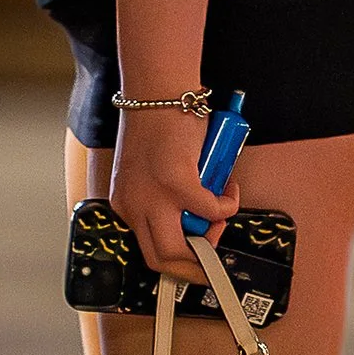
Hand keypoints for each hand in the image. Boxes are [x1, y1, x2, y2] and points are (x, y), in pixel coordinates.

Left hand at [109, 106, 236, 283]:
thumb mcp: (148, 173)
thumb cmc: (157, 123)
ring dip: (212, 238)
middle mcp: (133, 206)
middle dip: (195, 264)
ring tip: (221, 213)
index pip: (147, 250)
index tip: (199, 248)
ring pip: (182, 249)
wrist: (158, 90)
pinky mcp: (177, 182)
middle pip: (162, 260)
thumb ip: (161, 199)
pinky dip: (227, 205)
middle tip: (215, 245)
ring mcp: (154, 197)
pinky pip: (212, 210)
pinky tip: (229, 188)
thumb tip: (196, 220)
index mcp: (124, 203)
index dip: (179, 256)